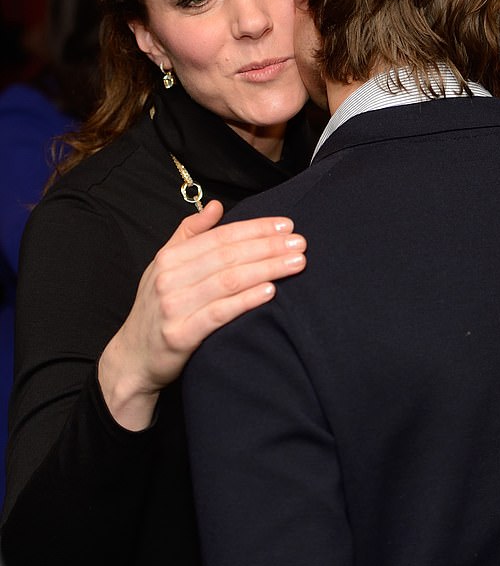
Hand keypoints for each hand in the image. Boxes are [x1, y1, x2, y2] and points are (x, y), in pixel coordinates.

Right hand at [98, 201, 305, 429]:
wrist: (133, 359)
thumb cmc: (157, 309)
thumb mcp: (164, 266)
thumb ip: (190, 233)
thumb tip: (216, 206)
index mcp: (170, 257)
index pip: (220, 236)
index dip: (255, 228)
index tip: (285, 225)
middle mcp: (170, 277)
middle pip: (228, 256)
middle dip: (268, 246)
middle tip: (300, 242)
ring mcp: (173, 306)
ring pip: (229, 280)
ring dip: (266, 269)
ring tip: (296, 263)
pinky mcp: (180, 334)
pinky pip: (220, 313)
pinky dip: (246, 300)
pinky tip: (270, 291)